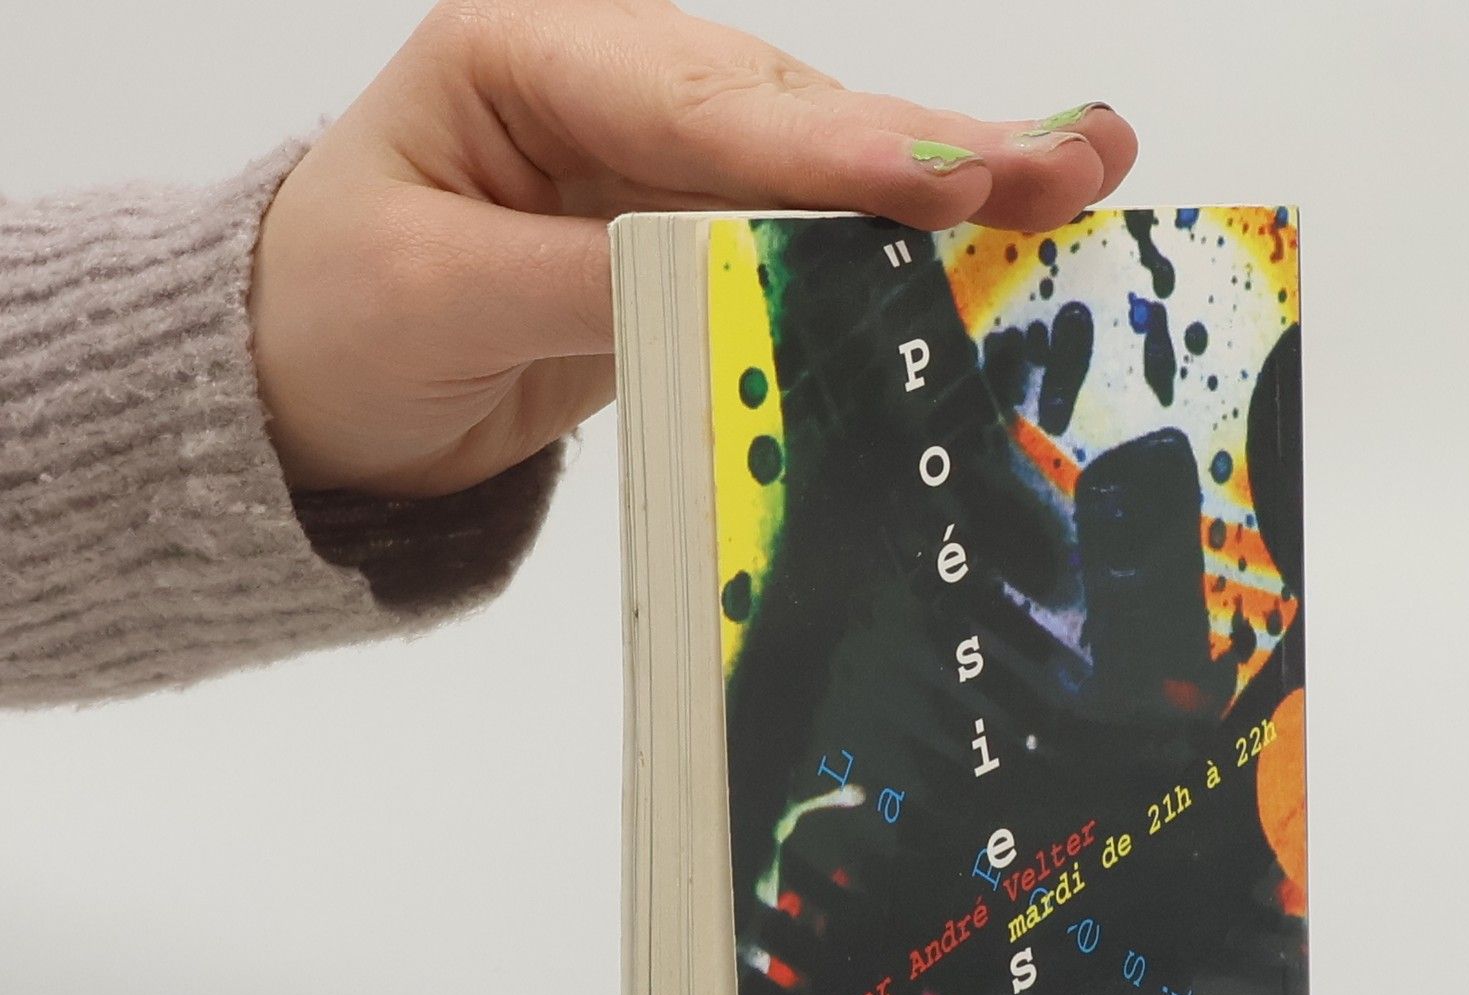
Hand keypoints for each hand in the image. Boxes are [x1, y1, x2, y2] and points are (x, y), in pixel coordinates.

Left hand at [248, 0, 1136, 497]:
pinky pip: (808, 230)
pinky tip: (1000, 219)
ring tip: (1082, 172)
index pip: (696, 108)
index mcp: (523, 55)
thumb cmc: (335, 324)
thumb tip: (737, 280)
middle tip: (1077, 157)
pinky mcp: (692, 231)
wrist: (308, 388)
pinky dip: (900, 238)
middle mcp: (608, 83)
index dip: (830, 151)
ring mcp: (660, 157)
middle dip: (933, 145)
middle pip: (788, 113)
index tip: (950, 179)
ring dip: (950, 178)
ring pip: (820, 163)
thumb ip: (588, 282)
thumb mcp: (438, 301)